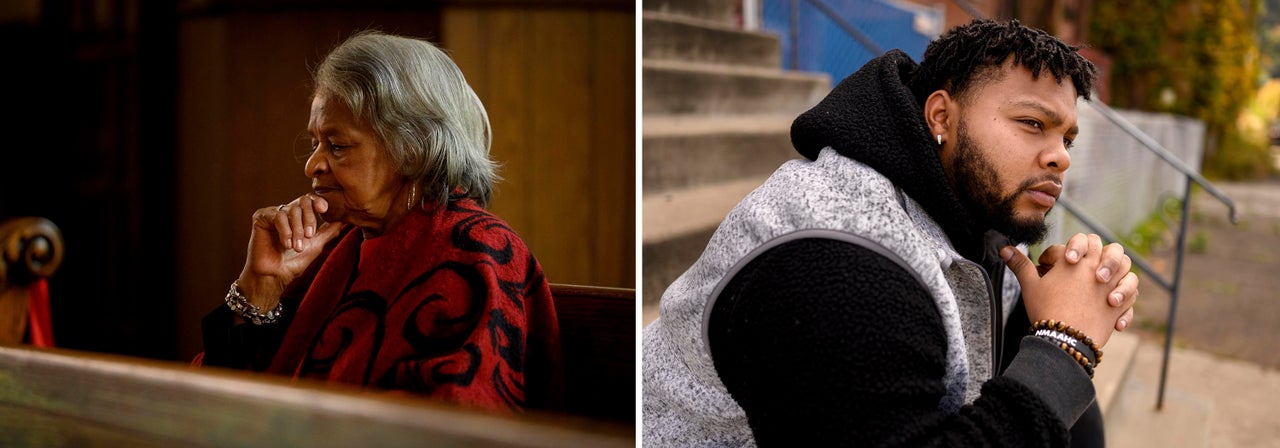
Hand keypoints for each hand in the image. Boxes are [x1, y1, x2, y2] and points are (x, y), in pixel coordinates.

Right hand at [237, 194, 345, 308]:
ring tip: (296, 247)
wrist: (275, 276)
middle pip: (303, 201)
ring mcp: (273, 214)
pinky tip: (286, 244)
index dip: (318, 202)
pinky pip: (277, 216)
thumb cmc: (294, 263)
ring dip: (297, 230)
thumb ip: (328, 232)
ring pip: (291, 210)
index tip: (324, 209)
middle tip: (309, 236)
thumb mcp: (316, 245)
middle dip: (309, 218)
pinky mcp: (261, 218)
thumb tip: (343, 221)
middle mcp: (287, 212)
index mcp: (300, 216)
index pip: (311, 201)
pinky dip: (285, 230)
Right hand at [1002, 236, 1132, 347]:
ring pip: (1126, 266)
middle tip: (1080, 266)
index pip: (1078, 241)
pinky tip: (1110, 303)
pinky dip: (1124, 296)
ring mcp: (1112, 287)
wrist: (1065, 340)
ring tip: (1102, 279)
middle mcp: (1098, 269)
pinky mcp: (1120, 306)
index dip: (1063, 251)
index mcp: (1076, 261)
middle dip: (1094, 253)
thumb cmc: (1046, 310)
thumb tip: (1004, 249)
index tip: (1050, 265)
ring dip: (1117, 270)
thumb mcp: (1029, 285)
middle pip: (1106, 247)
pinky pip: (1131, 295)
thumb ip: (1019, 264)